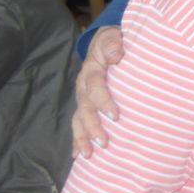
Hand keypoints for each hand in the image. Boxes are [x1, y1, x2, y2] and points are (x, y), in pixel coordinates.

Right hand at [71, 26, 123, 157]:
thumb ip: (113, 43)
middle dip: (93, 126)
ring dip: (83, 137)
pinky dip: (77, 139)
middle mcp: (83, 86)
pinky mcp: (85, 104)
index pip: (95, 86)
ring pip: (78, 119)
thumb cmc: (114, 40)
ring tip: (88, 154)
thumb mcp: (113, 36)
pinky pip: (78, 123)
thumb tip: (116, 54)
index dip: (103, 100)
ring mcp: (83, 96)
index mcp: (92, 70)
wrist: (106, 41)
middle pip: (85, 108)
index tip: (115, 115)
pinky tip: (78, 156)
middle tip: (104, 142)